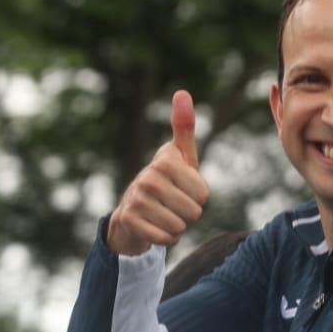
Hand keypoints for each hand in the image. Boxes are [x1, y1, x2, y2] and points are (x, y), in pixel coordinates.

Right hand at [106, 90, 209, 254]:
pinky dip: (165, 238)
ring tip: (163, 214)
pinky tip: (154, 227)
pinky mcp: (129, 219)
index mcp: (166, 160)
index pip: (203, 194)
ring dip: (176, 226)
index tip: (183, 188)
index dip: (198, 197)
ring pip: (179, 227)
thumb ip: (184, 127)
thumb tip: (182, 92)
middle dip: (188, 214)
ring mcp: (136, 198)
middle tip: (172, 204)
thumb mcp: (180, 155)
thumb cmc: (166, 181)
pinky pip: (165, 239)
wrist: (132, 211)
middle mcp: (148, 177)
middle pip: (193, 212)